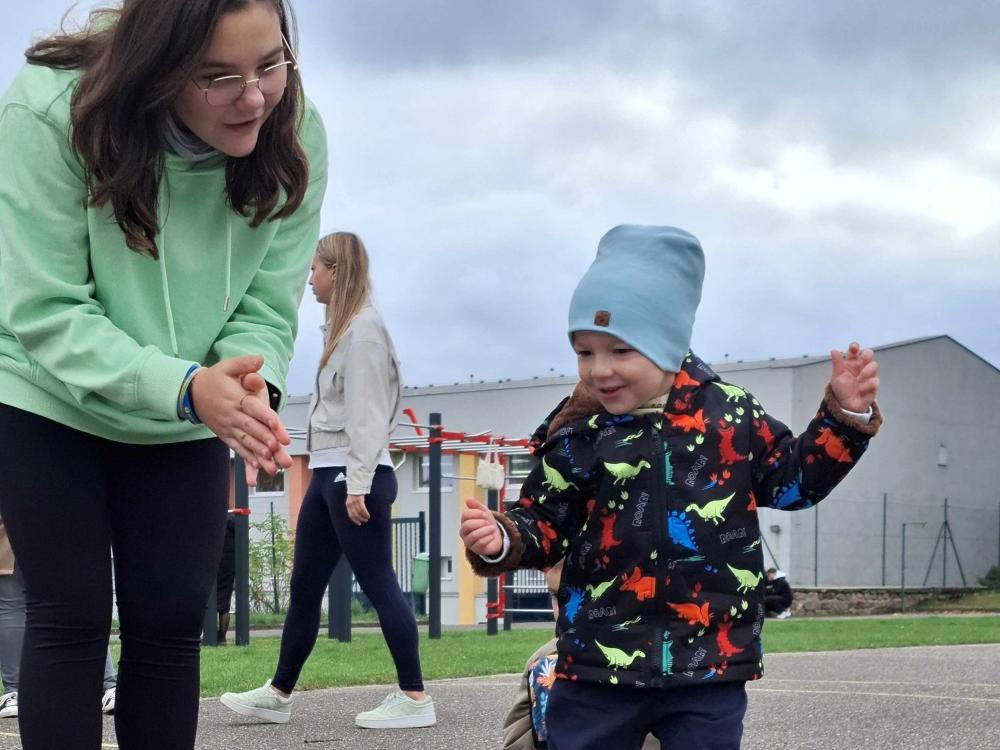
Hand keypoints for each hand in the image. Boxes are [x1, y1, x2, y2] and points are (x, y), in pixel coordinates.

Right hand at [189, 355, 292, 484]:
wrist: (191, 392)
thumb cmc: (214, 378)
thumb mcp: (227, 365)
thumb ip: (244, 363)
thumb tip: (260, 359)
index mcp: (236, 399)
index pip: (254, 410)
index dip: (268, 420)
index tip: (279, 430)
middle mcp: (232, 415)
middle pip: (252, 429)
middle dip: (266, 441)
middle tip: (279, 452)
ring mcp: (228, 427)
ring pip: (245, 442)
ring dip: (259, 455)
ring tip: (272, 467)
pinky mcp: (225, 435)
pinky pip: (237, 448)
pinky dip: (247, 459)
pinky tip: (257, 470)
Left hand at [346, 493, 369, 525]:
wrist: (357, 484)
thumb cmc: (356, 493)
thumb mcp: (352, 500)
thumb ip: (353, 506)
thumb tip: (357, 513)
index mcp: (348, 505)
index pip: (350, 515)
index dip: (355, 520)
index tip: (359, 523)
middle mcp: (350, 504)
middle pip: (355, 515)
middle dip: (360, 519)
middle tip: (364, 521)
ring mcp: (354, 502)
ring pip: (359, 512)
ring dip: (363, 517)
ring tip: (367, 518)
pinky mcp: (359, 499)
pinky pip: (362, 509)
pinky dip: (365, 513)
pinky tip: (368, 515)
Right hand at [459, 498, 501, 556]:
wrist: (496, 536)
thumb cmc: (487, 523)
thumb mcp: (483, 511)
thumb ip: (476, 505)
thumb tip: (468, 499)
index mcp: (464, 521)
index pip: (465, 515)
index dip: (476, 513)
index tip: (484, 513)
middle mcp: (464, 532)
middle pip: (468, 525)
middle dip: (480, 522)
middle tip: (487, 522)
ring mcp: (469, 541)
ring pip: (474, 535)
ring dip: (486, 530)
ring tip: (492, 528)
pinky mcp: (476, 549)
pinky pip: (481, 542)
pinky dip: (489, 537)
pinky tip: (492, 535)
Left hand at [830, 342, 878, 412]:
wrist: (846, 405)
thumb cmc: (841, 388)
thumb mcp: (837, 376)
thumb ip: (837, 363)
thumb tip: (834, 350)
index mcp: (850, 362)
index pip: (854, 351)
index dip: (855, 347)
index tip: (853, 347)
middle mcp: (861, 366)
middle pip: (868, 354)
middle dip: (866, 355)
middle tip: (861, 361)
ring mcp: (869, 375)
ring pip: (874, 366)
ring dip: (867, 371)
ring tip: (859, 379)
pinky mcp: (873, 385)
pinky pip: (875, 381)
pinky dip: (868, 385)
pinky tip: (861, 389)